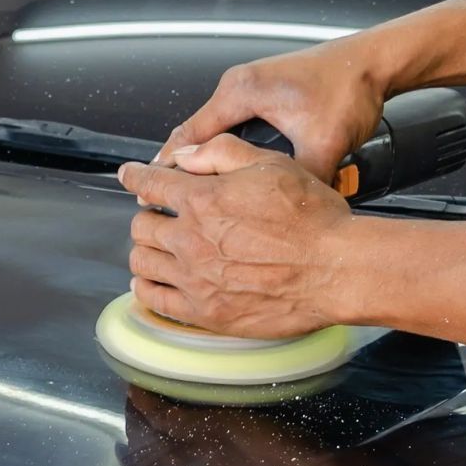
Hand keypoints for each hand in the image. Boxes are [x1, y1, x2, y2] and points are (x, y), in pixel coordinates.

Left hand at [118, 134, 352, 337]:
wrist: (336, 270)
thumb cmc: (312, 218)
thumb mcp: (271, 165)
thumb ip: (220, 153)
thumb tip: (183, 156)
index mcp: (203, 200)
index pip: (149, 184)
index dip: (135, 176)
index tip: (129, 176)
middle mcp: (191, 240)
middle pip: (141, 226)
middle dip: (147, 215)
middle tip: (158, 216)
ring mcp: (195, 279)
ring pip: (142, 262)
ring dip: (144, 250)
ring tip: (155, 248)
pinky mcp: (206, 312)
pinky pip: (156, 301)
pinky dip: (146, 288)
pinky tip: (150, 282)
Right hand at [156, 35, 389, 182]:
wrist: (377, 61)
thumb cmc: (351, 85)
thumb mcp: (325, 142)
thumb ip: (301, 180)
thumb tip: (289, 215)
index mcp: (241, 91)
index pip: (188, 135)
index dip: (168, 167)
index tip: (150, 191)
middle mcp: (240, 85)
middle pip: (195, 133)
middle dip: (181, 167)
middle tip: (168, 199)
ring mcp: (252, 87)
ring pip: (214, 131)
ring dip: (202, 158)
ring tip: (193, 190)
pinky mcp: (266, 93)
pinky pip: (232, 126)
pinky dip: (224, 149)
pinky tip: (230, 172)